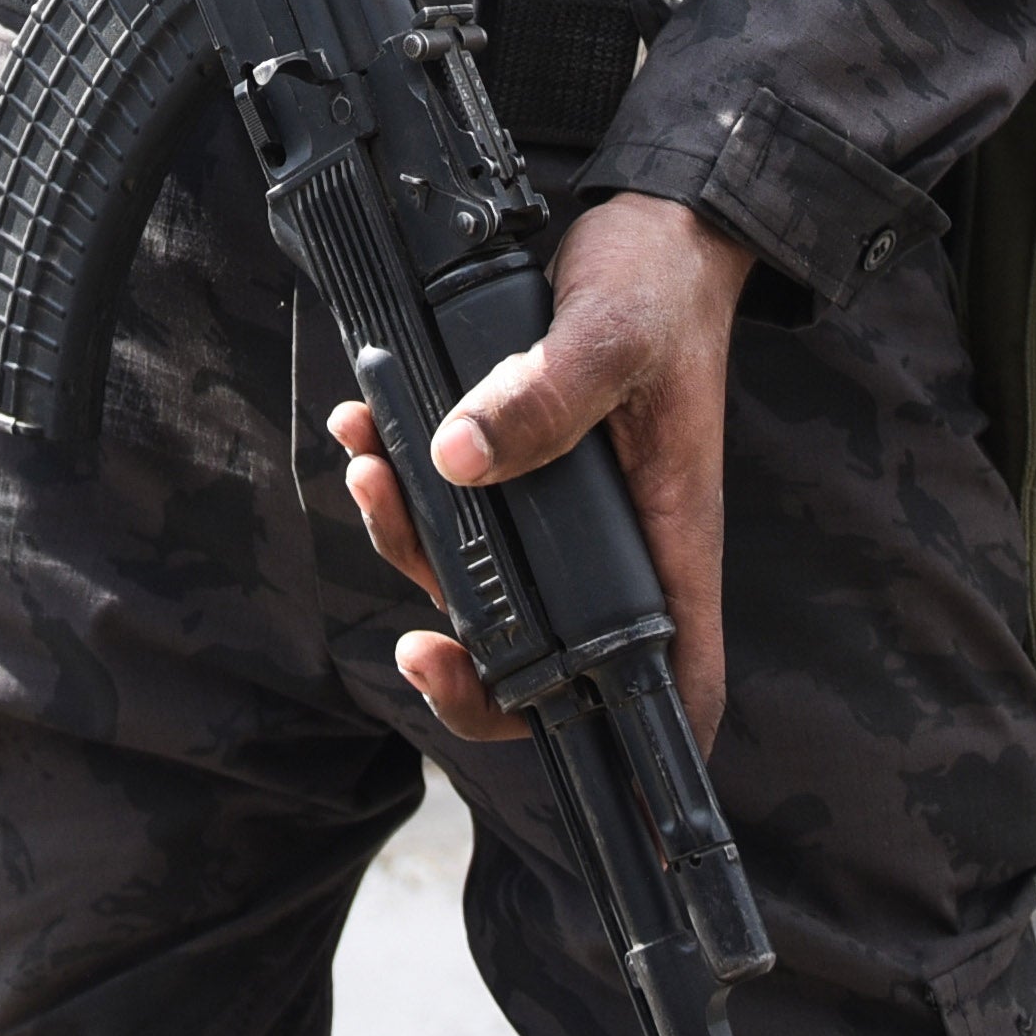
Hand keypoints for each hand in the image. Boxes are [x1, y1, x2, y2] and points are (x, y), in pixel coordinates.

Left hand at [328, 193, 756, 749]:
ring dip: (406, 545)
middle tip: (409, 642)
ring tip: (366, 472)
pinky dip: (398, 486)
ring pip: (476, 581)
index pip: (673, 686)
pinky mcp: (521, 474)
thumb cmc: (658, 285)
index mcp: (667, 543)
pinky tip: (363, 431)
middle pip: (542, 659)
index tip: (599, 811)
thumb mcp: (610, 330)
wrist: (654, 224)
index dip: (642, 767)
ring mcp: (565, 517)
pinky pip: (449, 509)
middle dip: (464, 659)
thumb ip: (545, 392)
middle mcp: (616, 548)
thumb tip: (458, 459)